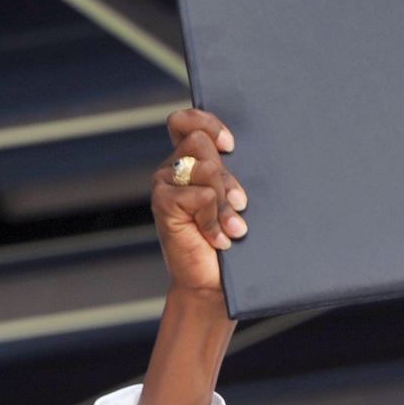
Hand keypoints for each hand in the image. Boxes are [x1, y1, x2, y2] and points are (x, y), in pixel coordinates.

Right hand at [151, 108, 248, 292]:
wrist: (211, 283)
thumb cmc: (227, 241)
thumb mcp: (233, 201)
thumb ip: (230, 175)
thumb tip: (240, 154)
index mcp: (188, 161)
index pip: (186, 121)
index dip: (207, 122)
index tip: (231, 145)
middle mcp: (173, 168)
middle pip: (201, 142)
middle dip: (227, 176)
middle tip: (240, 205)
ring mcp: (164, 184)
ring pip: (204, 168)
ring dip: (225, 202)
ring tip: (233, 228)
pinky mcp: (163, 203)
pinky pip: (200, 195)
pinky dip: (215, 219)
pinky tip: (218, 239)